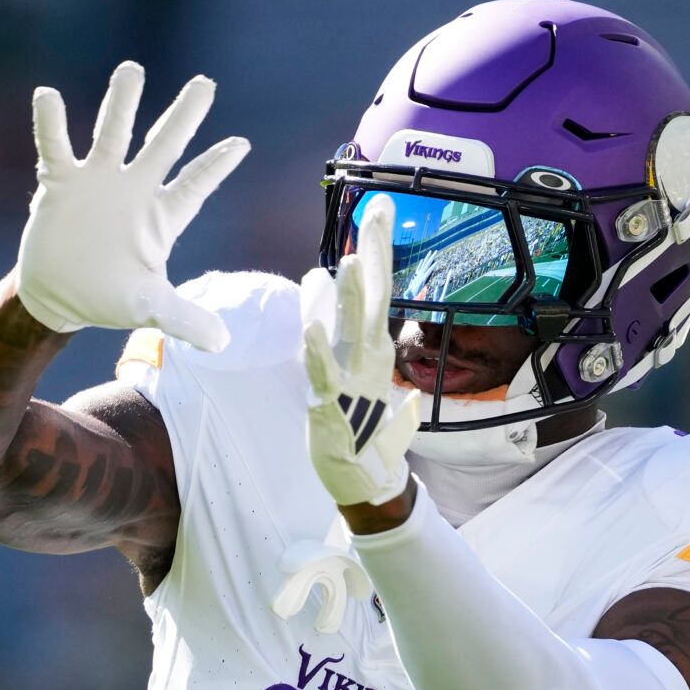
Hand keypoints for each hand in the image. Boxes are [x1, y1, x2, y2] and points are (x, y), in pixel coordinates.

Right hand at [16, 62, 249, 351]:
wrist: (56, 298)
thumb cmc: (107, 299)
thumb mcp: (148, 308)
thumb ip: (184, 319)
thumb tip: (222, 343)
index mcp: (159, 218)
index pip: (194, 186)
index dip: (216, 166)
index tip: (242, 144)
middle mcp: (132, 191)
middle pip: (163, 146)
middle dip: (184, 117)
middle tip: (205, 84)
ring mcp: (97, 183)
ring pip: (112, 134)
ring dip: (122, 104)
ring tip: (132, 70)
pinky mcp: (60, 184)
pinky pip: (55, 147)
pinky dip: (51, 124)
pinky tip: (48, 96)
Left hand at [302, 195, 420, 508]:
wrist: (365, 481)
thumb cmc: (363, 430)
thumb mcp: (358, 378)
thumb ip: (352, 343)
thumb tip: (356, 323)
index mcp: (375, 348)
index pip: (378, 288)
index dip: (377, 249)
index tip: (378, 208)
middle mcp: (369, 357)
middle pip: (373, 296)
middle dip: (375, 253)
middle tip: (378, 211)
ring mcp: (352, 380)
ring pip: (350, 329)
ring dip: (350, 297)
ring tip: (349, 262)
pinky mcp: (330, 404)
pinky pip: (322, 373)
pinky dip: (318, 349)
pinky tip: (311, 326)